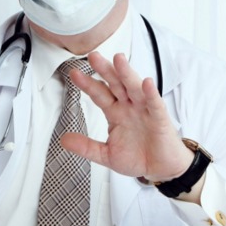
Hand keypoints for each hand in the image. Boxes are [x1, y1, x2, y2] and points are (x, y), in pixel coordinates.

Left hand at [60, 51, 201, 200]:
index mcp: (115, 112)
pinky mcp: (160, 118)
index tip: (74, 74)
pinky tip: (146, 82)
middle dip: (105, 70)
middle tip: (93, 56)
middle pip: (115, 84)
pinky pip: (155, 104)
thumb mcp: (106, 154)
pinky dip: (151, 93)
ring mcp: (144, 110)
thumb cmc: (137, 157)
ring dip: (127, 73)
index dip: (88, 84)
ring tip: (118, 59)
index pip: (99, 94)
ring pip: (134, 88)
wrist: (161, 169)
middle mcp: (129, 106)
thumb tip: (63, 140)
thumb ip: (86, 146)